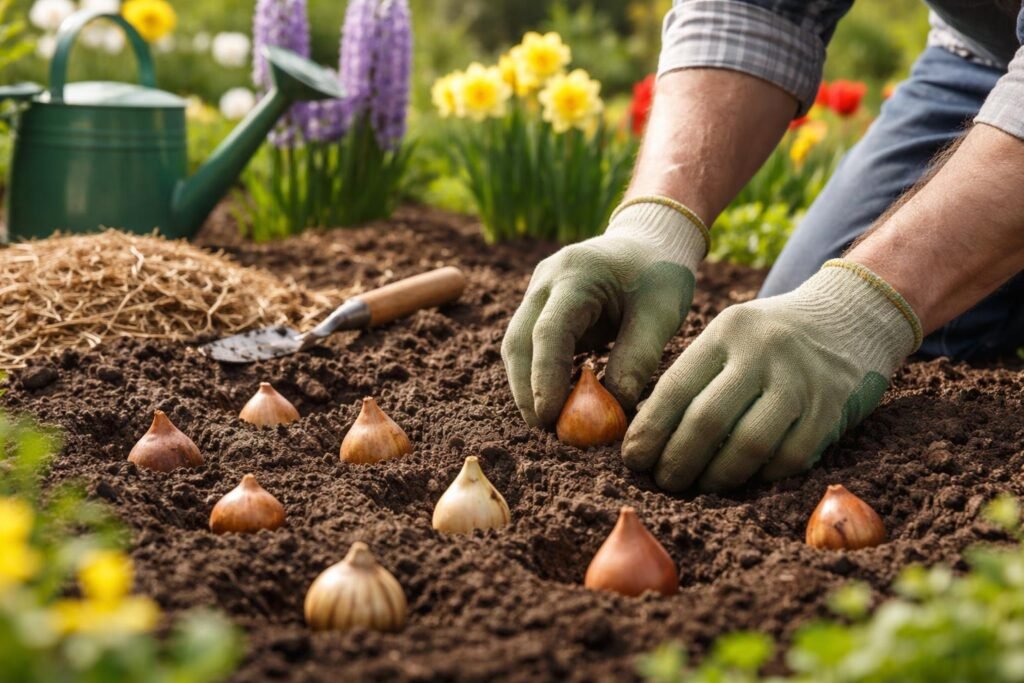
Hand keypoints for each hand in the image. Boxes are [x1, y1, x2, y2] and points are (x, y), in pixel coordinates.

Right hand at [501, 198, 708, 426]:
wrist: (649, 240)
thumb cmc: (660, 273)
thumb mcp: (661, 314)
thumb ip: (638, 359)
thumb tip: (613, 411)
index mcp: (576, 275)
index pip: (549, 332)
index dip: (545, 378)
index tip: (550, 418)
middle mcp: (546, 281)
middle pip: (519, 342)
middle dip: (526, 390)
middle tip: (545, 430)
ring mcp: (537, 291)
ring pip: (516, 345)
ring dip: (527, 386)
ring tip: (550, 423)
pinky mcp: (540, 306)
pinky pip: (528, 345)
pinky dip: (537, 374)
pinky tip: (556, 400)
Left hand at [622, 260, 921, 491]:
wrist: (850, 316)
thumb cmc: (768, 339)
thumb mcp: (729, 338)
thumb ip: (693, 377)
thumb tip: (645, 435)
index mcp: (727, 331)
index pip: (676, 387)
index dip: (650, 430)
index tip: (633, 459)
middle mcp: (763, 351)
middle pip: (708, 419)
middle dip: (678, 460)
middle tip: (663, 482)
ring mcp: (801, 380)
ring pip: (748, 444)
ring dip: (717, 476)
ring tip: (699, 487)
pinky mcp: (831, 408)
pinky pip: (789, 457)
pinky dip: (760, 476)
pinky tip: (743, 480)